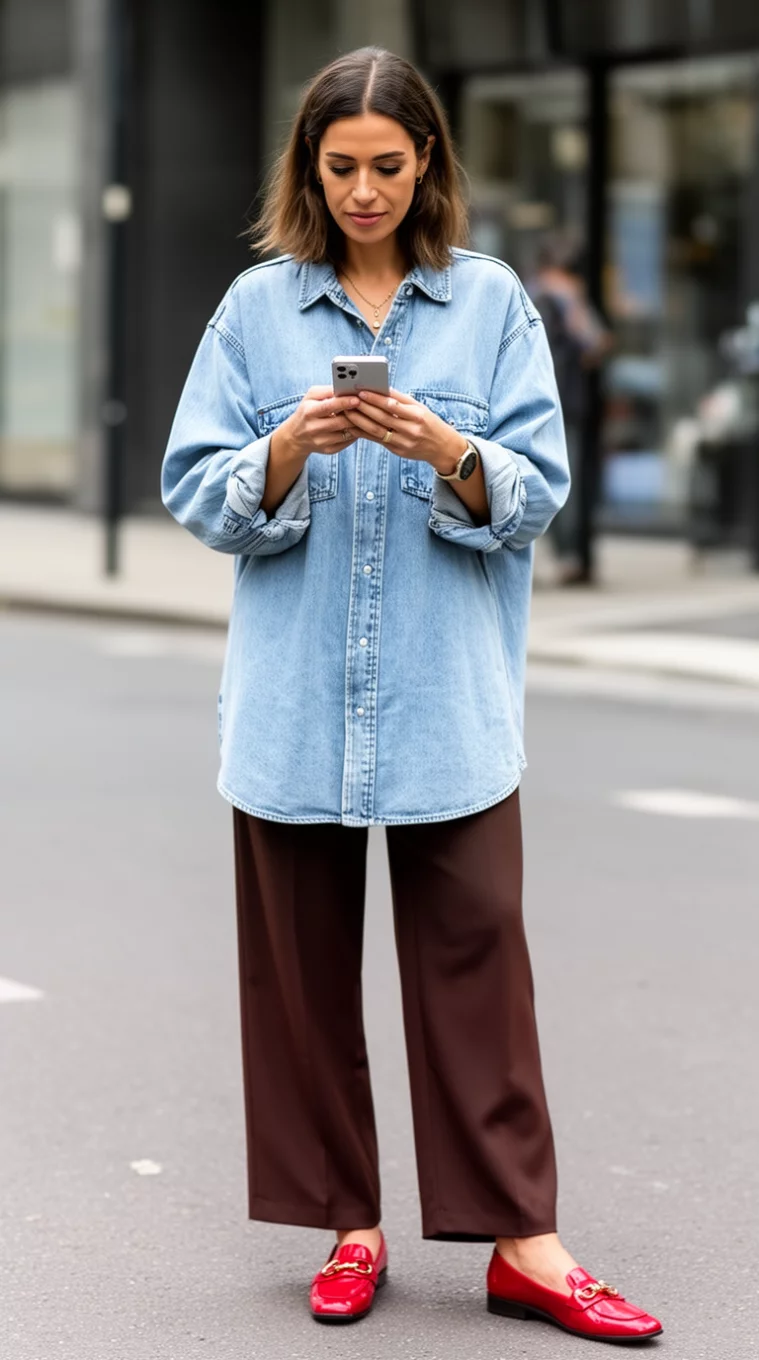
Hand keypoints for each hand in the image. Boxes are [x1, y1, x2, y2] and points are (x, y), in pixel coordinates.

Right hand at [277, 386, 360, 459]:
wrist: (296, 435)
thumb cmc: (308, 410)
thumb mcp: (311, 396)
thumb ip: (327, 391)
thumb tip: (346, 388)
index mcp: (309, 412)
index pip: (328, 407)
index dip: (343, 403)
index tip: (357, 399)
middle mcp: (313, 428)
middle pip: (339, 422)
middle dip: (354, 414)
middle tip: (365, 407)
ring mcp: (320, 441)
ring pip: (345, 433)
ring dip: (357, 424)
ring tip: (363, 416)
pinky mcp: (328, 450)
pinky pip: (346, 442)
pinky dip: (354, 434)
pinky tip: (357, 427)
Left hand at [345, 388, 466, 473]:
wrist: (444, 448)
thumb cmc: (430, 423)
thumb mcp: (421, 409)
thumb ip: (401, 400)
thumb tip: (380, 389)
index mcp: (418, 415)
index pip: (393, 405)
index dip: (375, 398)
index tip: (361, 391)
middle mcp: (411, 429)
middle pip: (382, 418)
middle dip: (364, 408)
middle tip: (349, 400)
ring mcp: (404, 442)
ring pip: (377, 430)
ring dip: (360, 421)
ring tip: (348, 412)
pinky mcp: (398, 451)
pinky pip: (378, 440)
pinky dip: (365, 433)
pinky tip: (354, 426)